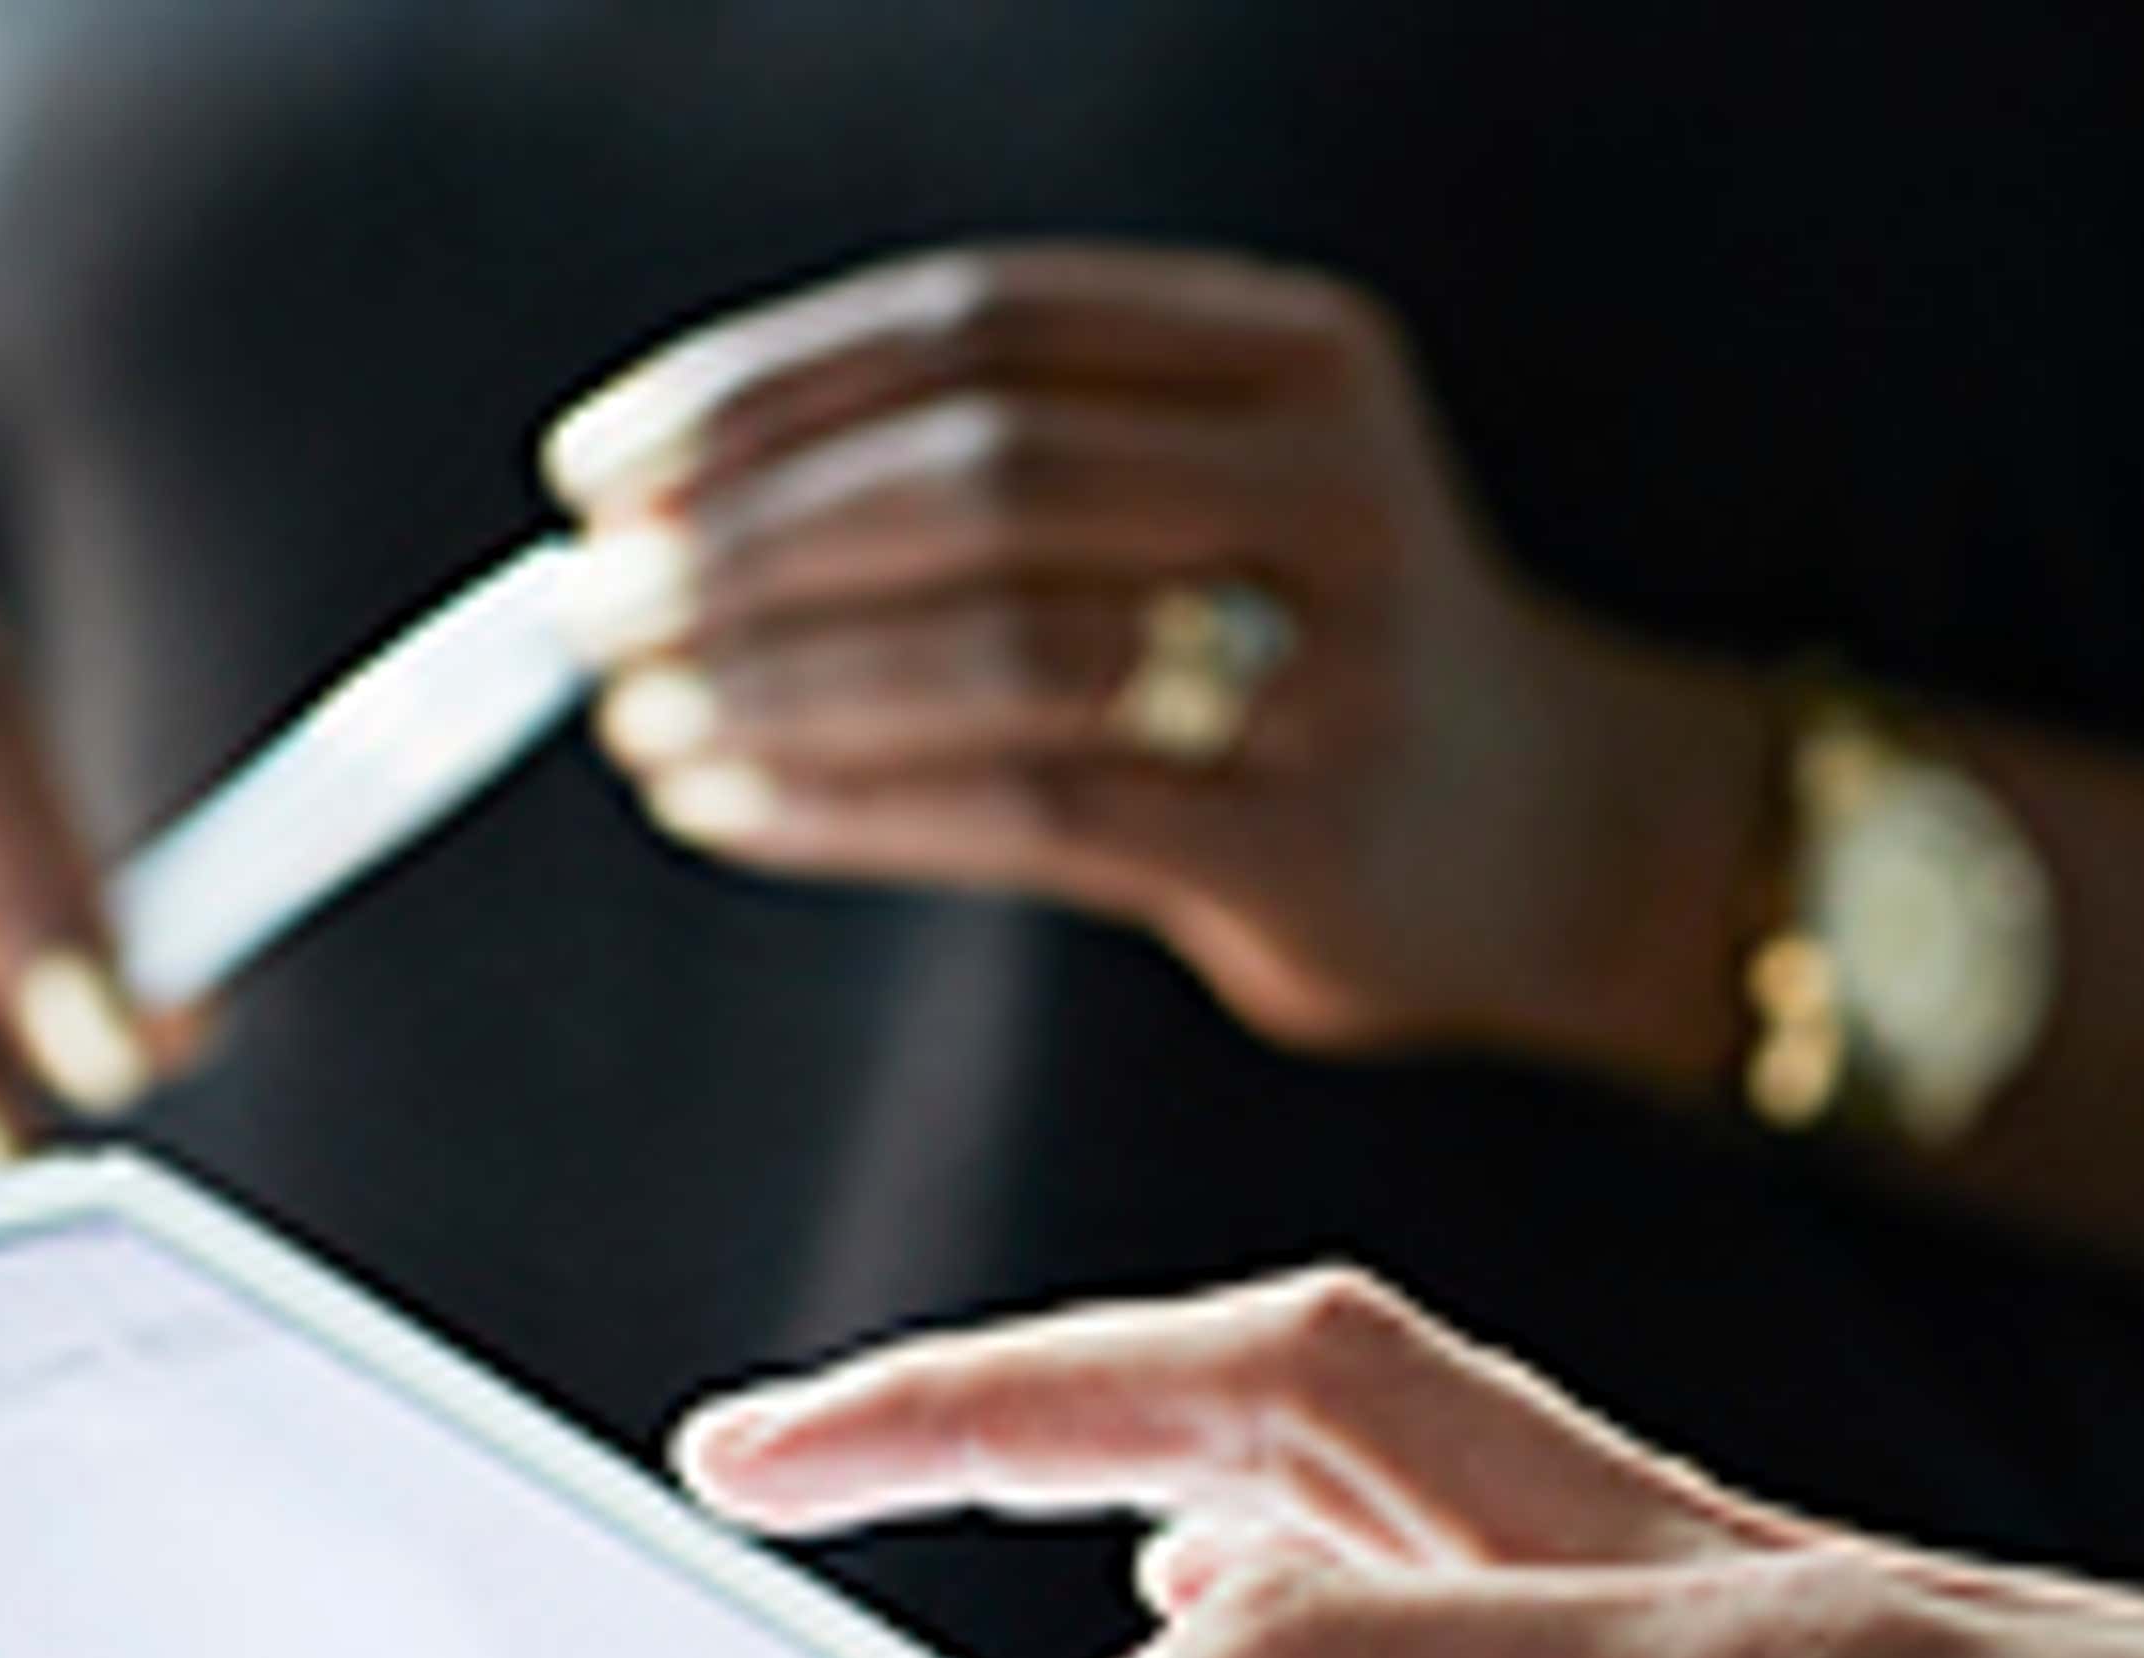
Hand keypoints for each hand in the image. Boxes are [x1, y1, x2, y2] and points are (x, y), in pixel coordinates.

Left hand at [544, 249, 1752, 1069]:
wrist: (1557, 845)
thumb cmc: (1315, 667)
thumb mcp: (1215, 498)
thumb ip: (1017, 471)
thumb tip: (673, 520)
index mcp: (1292, 354)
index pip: (972, 326)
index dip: (760, 391)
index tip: (598, 470)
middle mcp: (1325, 483)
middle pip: (972, 476)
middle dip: (742, 544)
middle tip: (585, 610)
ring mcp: (1329, 667)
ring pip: (986, 647)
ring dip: (773, 685)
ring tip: (635, 720)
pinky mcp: (1298, 842)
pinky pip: (1018, 811)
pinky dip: (844, 806)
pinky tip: (730, 806)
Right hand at [681, 1272, 2143, 1657]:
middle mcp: (1702, 1569)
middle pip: (1269, 1384)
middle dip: (978, 1402)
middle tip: (750, 1452)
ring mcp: (1732, 1588)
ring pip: (1354, 1422)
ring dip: (1104, 1429)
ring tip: (910, 1489)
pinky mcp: (1775, 1647)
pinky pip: (1464, 1517)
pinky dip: (1284, 1525)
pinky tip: (1230, 1615)